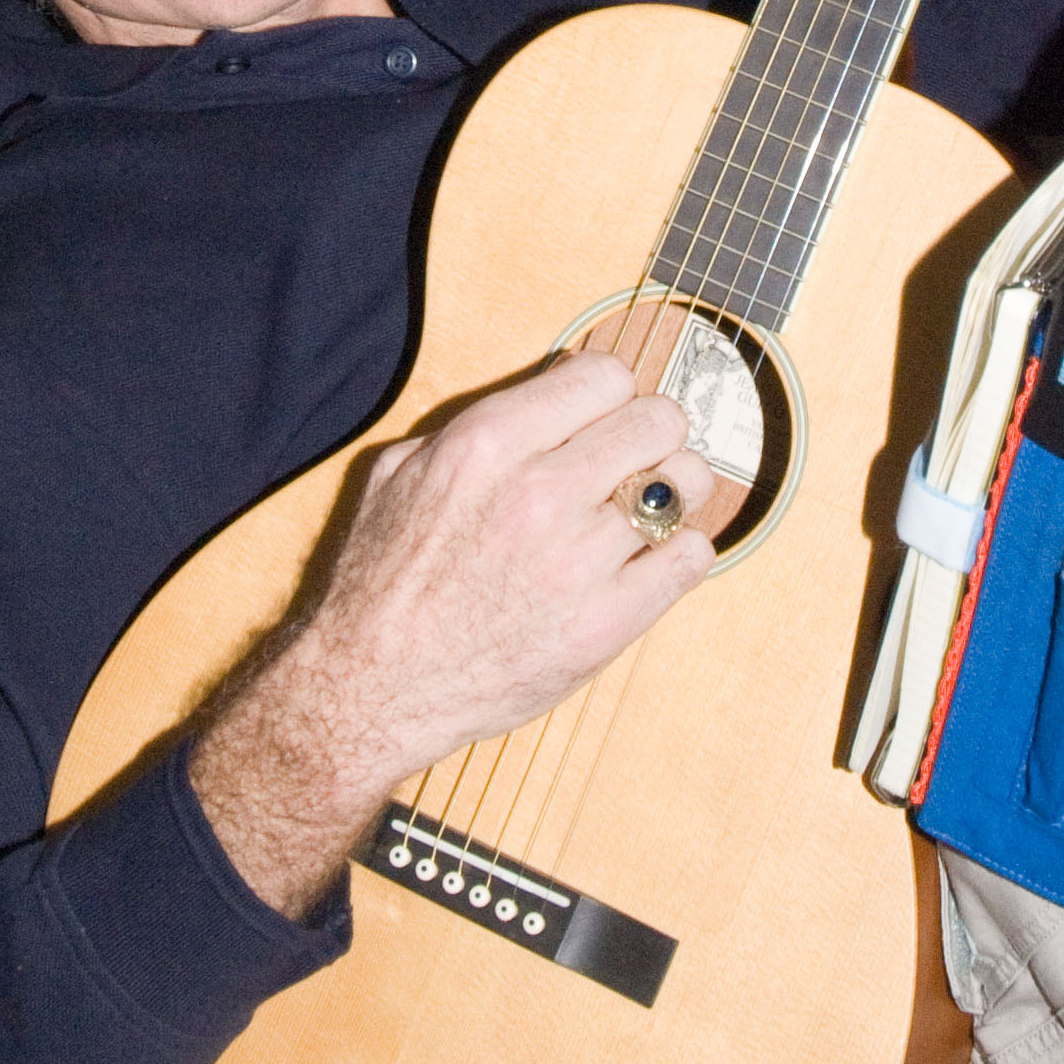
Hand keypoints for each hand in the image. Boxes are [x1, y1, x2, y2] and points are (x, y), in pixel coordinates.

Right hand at [187, 354, 716, 917]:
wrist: (372, 687)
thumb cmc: (383, 580)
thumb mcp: (403, 470)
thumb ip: (479, 420)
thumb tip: (559, 384)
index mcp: (488, 443)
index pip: (605, 376)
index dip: (611, 393)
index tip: (606, 415)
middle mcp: (539, 492)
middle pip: (656, 420)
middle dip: (653, 432)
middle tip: (638, 457)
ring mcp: (578, 561)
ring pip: (682, 485)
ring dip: (673, 491)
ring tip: (649, 508)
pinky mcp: (605, 623)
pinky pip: (691, 558)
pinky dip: (683, 552)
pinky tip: (655, 558)